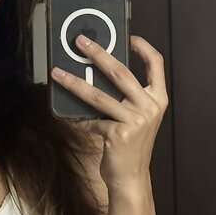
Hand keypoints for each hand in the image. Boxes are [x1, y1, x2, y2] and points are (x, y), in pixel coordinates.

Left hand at [51, 34, 167, 191]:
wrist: (131, 178)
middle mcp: (150, 107)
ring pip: (98, 96)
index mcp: (158, 99)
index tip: (128, 36)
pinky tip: (67, 116)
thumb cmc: (130, 146)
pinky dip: (77, 119)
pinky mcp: (118, 134)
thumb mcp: (136, 118)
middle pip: (120, 72)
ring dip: (74, 83)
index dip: (143, 47)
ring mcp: (135, 121)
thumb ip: (127, 97)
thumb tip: (97, 72)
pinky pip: (91, 120)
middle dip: (98, 54)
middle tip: (80, 42)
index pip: (156, 64)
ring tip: (57, 73)